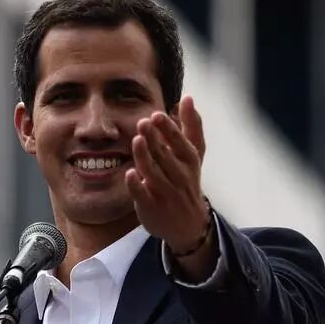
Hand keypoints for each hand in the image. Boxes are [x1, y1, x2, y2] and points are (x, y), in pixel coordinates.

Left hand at [124, 96, 208, 253]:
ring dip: (145, 157)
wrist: (189, 226)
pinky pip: (143, 196)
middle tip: (143, 122)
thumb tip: (188, 97)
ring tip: (137, 140)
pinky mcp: (151, 207)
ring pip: (154, 174)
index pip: (180, 144)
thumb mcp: (194, 155)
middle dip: (155, 139)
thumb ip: (191, 126)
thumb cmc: (187, 182)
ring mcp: (165, 194)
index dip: (169, 130)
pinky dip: (137, 185)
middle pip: (166, 157)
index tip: (157, 115)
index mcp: (189, 163)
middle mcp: (179, 178)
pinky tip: (130, 173)